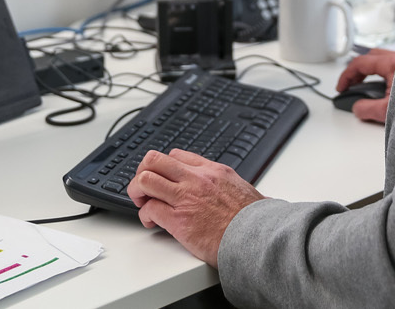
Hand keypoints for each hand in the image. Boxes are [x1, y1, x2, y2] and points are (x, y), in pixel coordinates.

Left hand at [127, 148, 264, 265]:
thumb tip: (232, 191)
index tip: (162, 179)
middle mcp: (196, 179)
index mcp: (212, 171)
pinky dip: (145, 216)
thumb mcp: (242, 189)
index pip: (176, 155)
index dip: (164, 167)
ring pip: (145, 180)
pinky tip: (151, 223)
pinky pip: (149, 209)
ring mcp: (185, 197)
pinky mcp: (178, 220)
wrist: (256, 238)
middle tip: (143, 188)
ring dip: (137, 191)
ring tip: (142, 203)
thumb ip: (228, 186)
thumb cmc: (253, 220)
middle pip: (154, 160)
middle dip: (143, 172)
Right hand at [337, 48, 394, 122]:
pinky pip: (392, 65)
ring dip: (369, 70)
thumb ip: (367, 109)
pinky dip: (382, 73)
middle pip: (370, 57)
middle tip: (350, 85)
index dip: (346, 76)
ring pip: (382, 59)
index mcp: (392, 64)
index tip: (341, 88)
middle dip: (356, 71)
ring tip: (364, 85)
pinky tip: (382, 86)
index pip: (360, 63)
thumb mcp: (388, 111)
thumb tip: (357, 108)